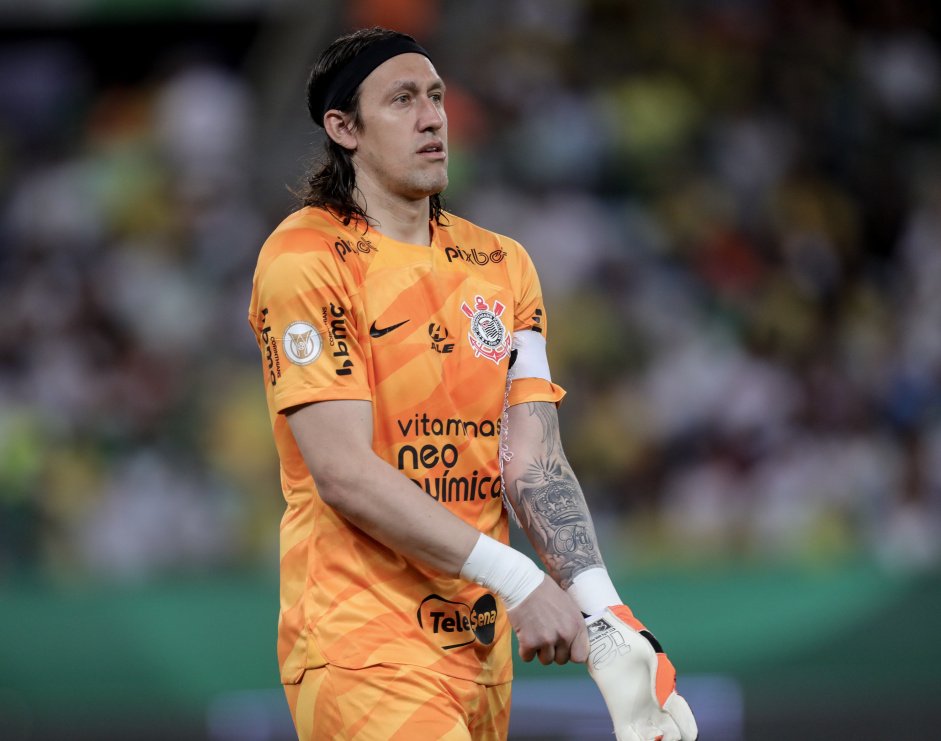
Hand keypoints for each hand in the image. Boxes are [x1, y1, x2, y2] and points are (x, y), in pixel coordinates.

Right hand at [506, 576, 588, 664]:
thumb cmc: (545, 591)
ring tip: (535, 633)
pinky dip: (524, 650)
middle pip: (561, 660)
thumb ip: (573, 625)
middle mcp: (565, 635)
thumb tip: (574, 642)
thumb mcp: (569, 605)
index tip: (564, 648)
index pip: (580, 656)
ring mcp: (547, 640)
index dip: (571, 653)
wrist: (523, 584)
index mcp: (577, 626)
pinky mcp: (529, 642)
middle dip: (554, 651)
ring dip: (539, 651)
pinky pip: (527, 657)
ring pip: (545, 660)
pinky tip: (524, 634)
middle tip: (545, 635)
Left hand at [587, 606, 697, 740]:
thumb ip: (660, 679)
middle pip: (671, 736)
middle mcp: (656, 708)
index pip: (686, 722)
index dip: (687, 732)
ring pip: (651, 740)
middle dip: (670, 740)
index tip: (685, 734)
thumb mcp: (651, 657)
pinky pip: (627, 738)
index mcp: (668, 695)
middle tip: (659, 735)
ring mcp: (638, 712)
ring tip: (647, 738)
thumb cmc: (633, 641)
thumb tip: (666, 701)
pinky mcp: (619, 712)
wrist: (608, 636)